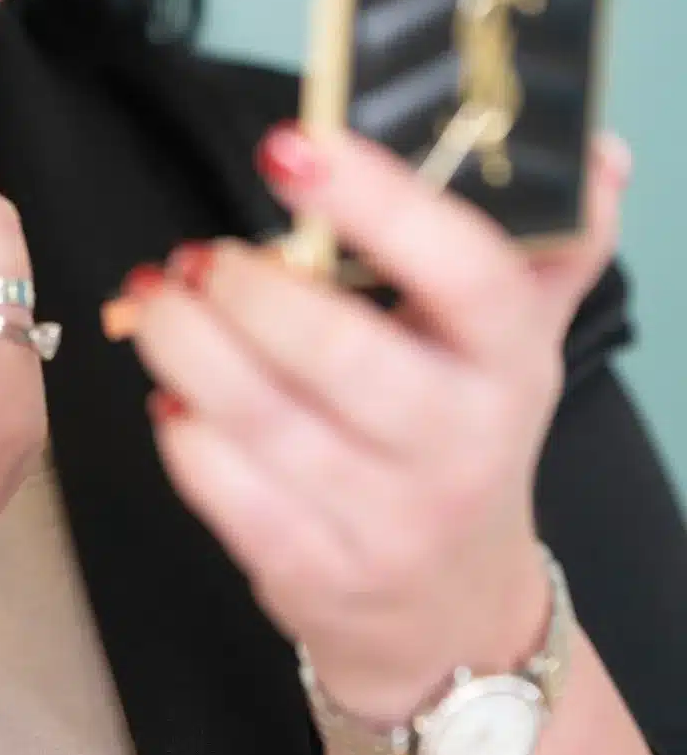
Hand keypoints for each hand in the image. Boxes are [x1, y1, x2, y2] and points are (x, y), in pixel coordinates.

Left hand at [104, 125, 630, 717]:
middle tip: (201, 255)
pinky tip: (171, 390)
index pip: (467, 273)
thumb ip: (547, 238)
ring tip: (160, 299)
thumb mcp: (516, 337)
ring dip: (190, 346)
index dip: (378, 203)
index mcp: (513, 360)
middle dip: (252, 291)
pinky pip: (229, 495)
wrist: (451, 607)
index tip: (291, 147)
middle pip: (344, 355)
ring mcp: (389, 519)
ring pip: (267, 422)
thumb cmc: (462, 431)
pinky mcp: (317, 572)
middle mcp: (460, 443)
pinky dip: (184, 433)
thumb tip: (593, 150)